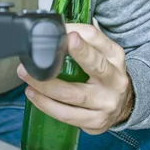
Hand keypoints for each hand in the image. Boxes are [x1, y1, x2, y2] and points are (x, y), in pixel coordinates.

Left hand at [17, 22, 133, 133]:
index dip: (76, 30)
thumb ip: (82, 40)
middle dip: (75, 54)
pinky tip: (34, 94)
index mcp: (114, 56)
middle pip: (95, 65)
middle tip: (49, 49)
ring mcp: (106, 103)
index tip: (60, 29)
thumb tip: (53, 28)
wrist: (124, 105)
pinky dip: (46, 104)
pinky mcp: (96, 122)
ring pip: (72, 94)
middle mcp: (115, 79)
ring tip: (26, 75)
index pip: (95, 38)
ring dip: (44, 85)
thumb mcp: (102, 53)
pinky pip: (66, 114)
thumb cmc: (105, 74)